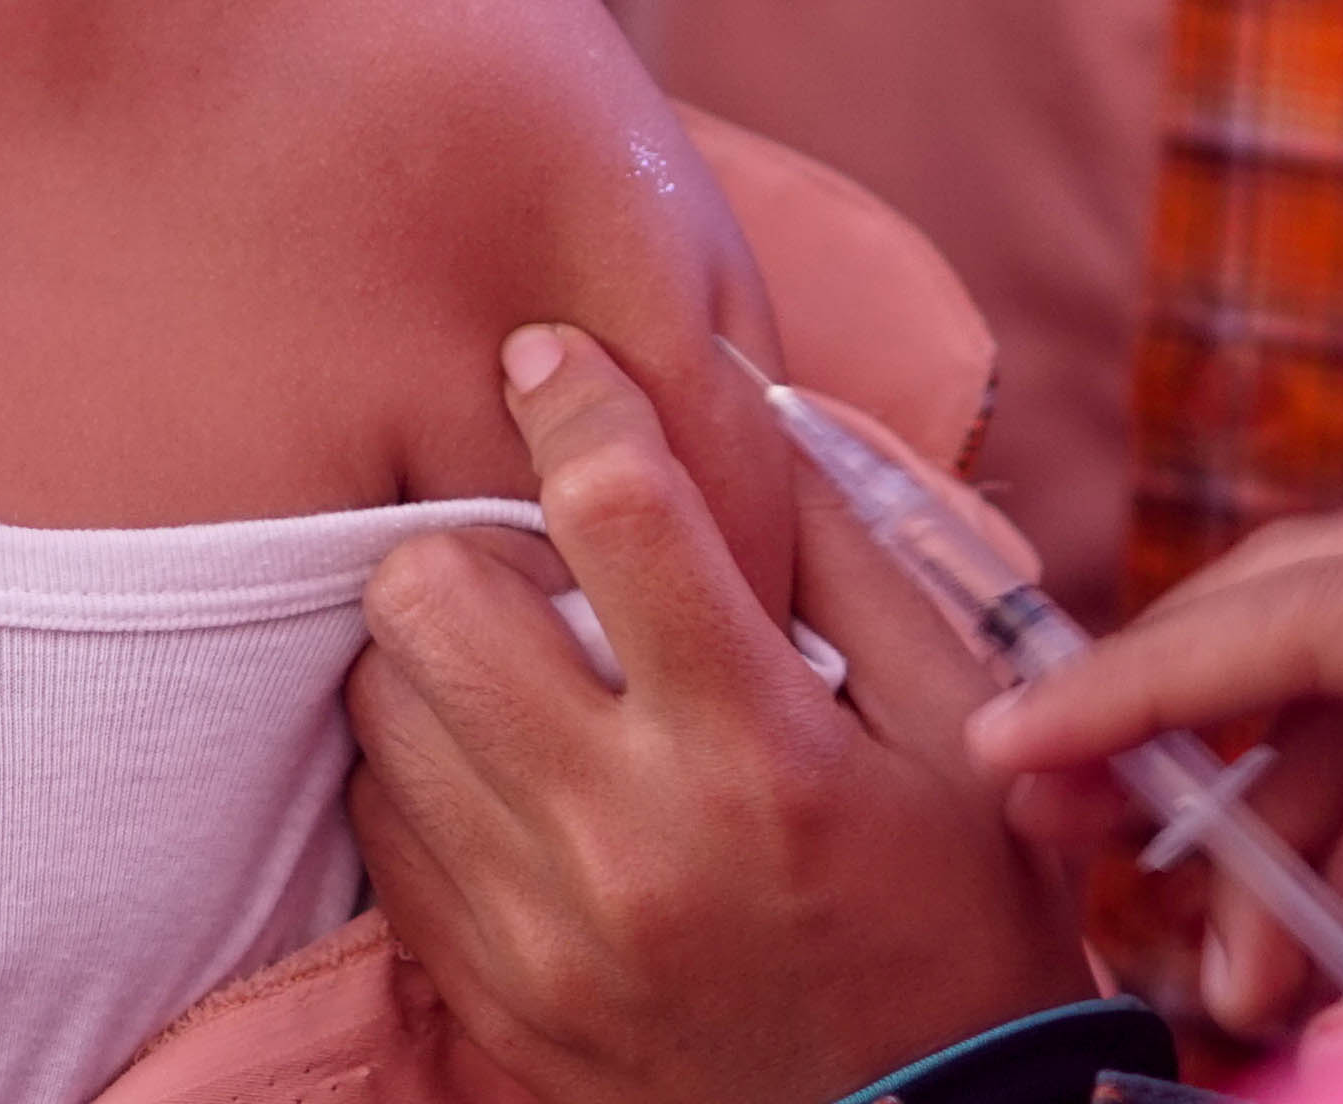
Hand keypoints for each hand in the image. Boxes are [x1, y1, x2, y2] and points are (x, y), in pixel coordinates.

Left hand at [347, 325, 1094, 1103]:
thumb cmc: (958, 919)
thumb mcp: (966, 732)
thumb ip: (854, 555)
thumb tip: (741, 395)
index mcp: (762, 754)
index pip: (616, 511)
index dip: (574, 399)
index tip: (552, 359)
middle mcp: (628, 837)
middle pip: (431, 593)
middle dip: (476, 542)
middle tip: (543, 565)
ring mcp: (536, 924)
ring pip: (379, 694)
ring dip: (440, 651)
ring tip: (528, 667)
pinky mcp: (483, 983)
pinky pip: (376, 814)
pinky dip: (425, 764)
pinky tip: (509, 765)